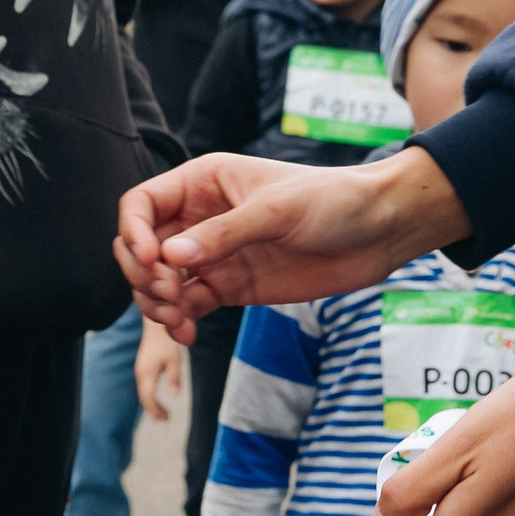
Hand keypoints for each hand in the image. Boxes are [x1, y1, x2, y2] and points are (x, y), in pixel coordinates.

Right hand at [113, 148, 468, 343]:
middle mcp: (200, 218)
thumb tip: (170, 257)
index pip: (142, 204)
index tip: (154, 261)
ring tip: (177, 320)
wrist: (380, 230)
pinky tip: (188, 333)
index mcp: (202, 182)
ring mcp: (214, 255)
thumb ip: (223, 234)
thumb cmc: (333, 200)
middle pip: (142, 247)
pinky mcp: (230, 287)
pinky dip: (179, 321)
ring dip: (156, 303)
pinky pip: (188, 305)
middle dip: (143, 274)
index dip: (134, 232)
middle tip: (167, 294)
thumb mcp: (276, 210)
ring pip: (159, 282)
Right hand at [134, 316, 182, 420]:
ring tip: (163, 413)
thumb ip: (174, 377)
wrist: (156, 325)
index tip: (165, 419)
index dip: (155, 410)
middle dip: (153, 410)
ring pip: (143, 392)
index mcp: (147, 373)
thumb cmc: (167, 342)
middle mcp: (141, 373)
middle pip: (144, 397)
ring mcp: (140, 369)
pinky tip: (157, 398)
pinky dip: (150, 395)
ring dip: (152, 404)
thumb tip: (175, 395)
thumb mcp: (174, 360)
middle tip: (166, 419)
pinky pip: (144, 386)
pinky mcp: (142, 366)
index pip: (148, 398)